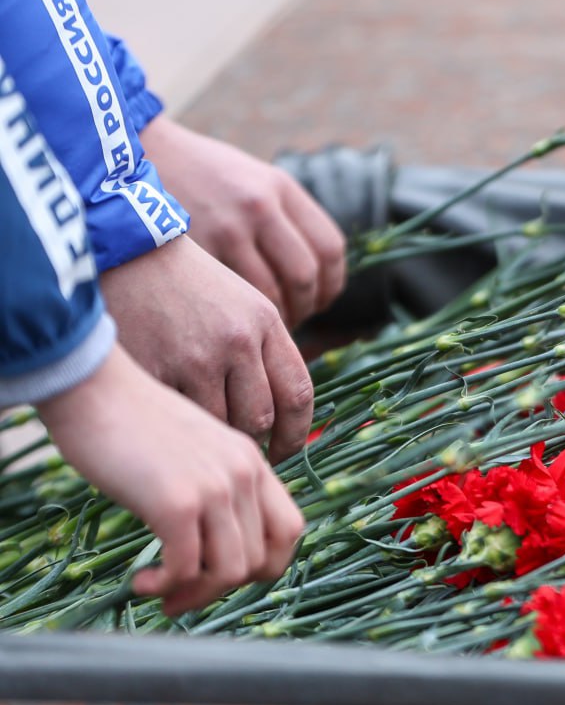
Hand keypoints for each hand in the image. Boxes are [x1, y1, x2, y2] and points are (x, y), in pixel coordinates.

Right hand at [38, 344, 304, 615]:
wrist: (94, 388)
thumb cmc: (130, 423)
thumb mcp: (193, 451)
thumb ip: (213, 486)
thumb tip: (210, 547)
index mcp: (252, 461)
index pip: (290, 530)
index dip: (264, 565)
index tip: (223, 576)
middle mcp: (244, 474)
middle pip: (263, 560)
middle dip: (222, 589)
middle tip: (182, 595)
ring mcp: (215, 487)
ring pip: (231, 572)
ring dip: (196, 595)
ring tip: (162, 590)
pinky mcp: (178, 502)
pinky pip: (188, 569)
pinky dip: (166, 586)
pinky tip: (142, 580)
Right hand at [100, 235, 311, 462]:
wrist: (126, 253)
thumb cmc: (184, 285)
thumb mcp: (239, 303)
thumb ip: (262, 351)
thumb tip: (279, 414)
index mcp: (265, 321)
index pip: (298, 393)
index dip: (296, 433)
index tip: (286, 452)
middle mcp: (238, 339)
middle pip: (261, 417)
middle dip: (252, 437)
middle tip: (235, 442)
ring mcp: (197, 356)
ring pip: (221, 424)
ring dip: (214, 433)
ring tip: (199, 425)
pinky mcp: (157, 368)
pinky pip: (180, 418)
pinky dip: (179, 424)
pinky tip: (170, 415)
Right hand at [140, 115, 346, 326]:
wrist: (130, 155)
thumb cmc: (194, 176)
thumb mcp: (248, 178)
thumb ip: (282, 216)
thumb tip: (314, 271)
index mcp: (280, 187)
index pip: (329, 247)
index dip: (332, 282)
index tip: (322, 299)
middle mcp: (260, 205)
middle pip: (306, 274)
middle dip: (307, 306)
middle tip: (295, 318)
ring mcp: (228, 227)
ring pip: (273, 293)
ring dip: (276, 319)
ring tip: (266, 327)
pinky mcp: (197, 249)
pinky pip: (234, 298)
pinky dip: (243, 319)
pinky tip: (238, 323)